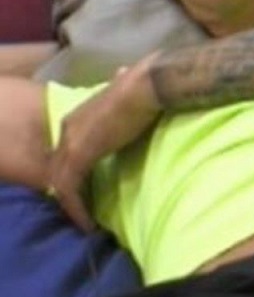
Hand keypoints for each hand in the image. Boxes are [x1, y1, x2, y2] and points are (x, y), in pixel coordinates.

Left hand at [47, 54, 161, 230]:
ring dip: (73, 205)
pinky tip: (89, 224)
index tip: (91, 190)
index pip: (69, 151)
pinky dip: (77, 208)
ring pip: (61, 181)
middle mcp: (68, 128)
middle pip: (61, 168)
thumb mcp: (129, 90)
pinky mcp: (79, 154)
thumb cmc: (146, 88)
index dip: (77, 172)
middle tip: (86, 213)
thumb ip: (123, 88)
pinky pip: (69, 187)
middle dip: (71, 192)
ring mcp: (71, 141)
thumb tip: (124, 72)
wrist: (148, 85)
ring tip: (87, 224)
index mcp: (78, 116)